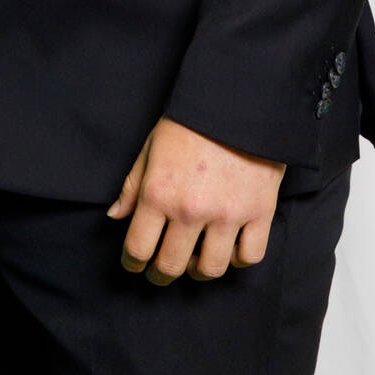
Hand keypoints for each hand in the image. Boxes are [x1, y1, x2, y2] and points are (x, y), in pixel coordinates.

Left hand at [107, 117, 284, 284]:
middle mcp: (191, 211)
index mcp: (159, 193)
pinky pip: (249, 256)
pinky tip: (227, 248)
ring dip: (197, 271)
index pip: (138, 249)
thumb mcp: (151, 147)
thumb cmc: (189, 123)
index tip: (134, 264)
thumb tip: (115, 217)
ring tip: (193, 261)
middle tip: (160, 272)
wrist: (238, 101)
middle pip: (171, 266)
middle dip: (160, 274)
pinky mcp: (260, 213)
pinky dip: (237, 259)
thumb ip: (132, 186)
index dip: (132, 263)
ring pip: (210, 269)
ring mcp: (227, 215)